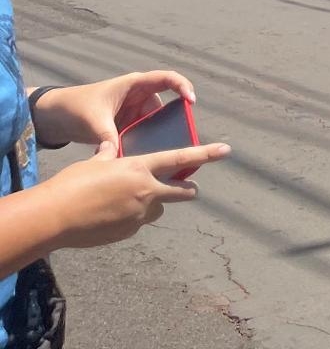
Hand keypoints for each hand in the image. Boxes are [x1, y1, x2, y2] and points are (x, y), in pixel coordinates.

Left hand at [32, 72, 195, 151]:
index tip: (190, 102)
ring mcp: (133, 111)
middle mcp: (138, 96)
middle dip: (173, 120)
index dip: (183, 87)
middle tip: (181, 136)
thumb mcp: (94, 121)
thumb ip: (109, 138)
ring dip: (158, 135)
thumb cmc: (75, 107)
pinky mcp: (127, 125)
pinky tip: (147, 155)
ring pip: (155, 122)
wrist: (54, 116)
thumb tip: (119, 158)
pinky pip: (144, 132)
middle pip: (165, 105)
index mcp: (134, 84)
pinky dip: (146, 142)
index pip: (167, 78)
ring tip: (164, 150)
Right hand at [41, 142, 230, 249]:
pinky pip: (137, 223)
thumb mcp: (93, 163)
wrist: (54, 217)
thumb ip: (107, 156)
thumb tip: (108, 147)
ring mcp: (138, 214)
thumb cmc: (70, 184)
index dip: (206, 154)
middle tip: (189, 190)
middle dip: (187, 191)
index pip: (180, 159)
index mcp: (139, 167)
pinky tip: (110, 216)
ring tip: (128, 202)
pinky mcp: (128, 232)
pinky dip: (131, 219)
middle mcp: (145, 191)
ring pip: (158, 209)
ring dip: (152, 205)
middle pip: (181, 192)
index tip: (226, 150)